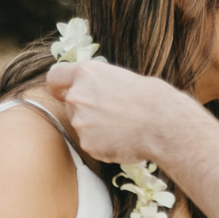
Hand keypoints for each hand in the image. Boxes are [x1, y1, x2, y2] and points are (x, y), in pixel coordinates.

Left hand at [46, 60, 193, 164]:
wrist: (164, 123)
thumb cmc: (151, 97)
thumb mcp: (121, 77)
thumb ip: (97, 84)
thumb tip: (91, 92)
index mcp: (85, 73)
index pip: (55, 77)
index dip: (57, 86)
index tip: (60, 93)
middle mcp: (77, 96)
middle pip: (71, 104)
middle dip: (86, 109)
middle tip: (113, 113)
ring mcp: (80, 122)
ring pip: (82, 125)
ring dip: (96, 127)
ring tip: (123, 127)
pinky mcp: (87, 144)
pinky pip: (92, 144)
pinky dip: (104, 144)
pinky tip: (123, 139)